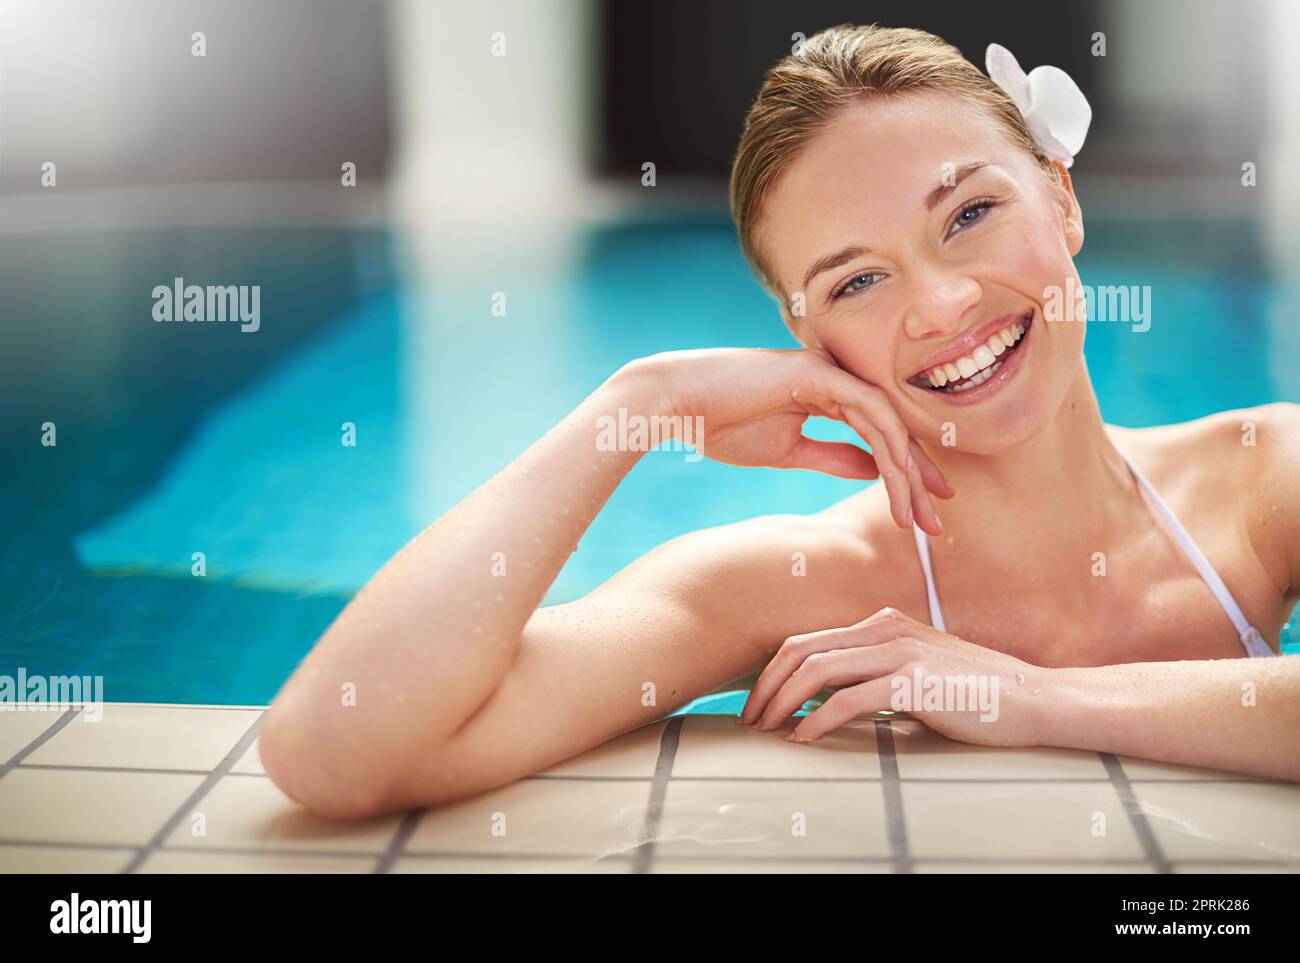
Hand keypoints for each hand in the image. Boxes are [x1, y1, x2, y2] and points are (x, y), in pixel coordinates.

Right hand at [616, 348, 952, 534]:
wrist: (678, 403)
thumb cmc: (722, 423)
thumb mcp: (788, 450)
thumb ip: (832, 457)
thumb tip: (873, 470)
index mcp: (827, 392)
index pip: (880, 433)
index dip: (905, 471)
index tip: (922, 510)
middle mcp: (836, 377)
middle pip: (893, 429)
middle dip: (918, 478)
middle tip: (936, 523)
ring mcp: (830, 371)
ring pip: (888, 423)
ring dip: (907, 472)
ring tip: (917, 516)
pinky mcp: (820, 373)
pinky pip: (869, 411)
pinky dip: (886, 447)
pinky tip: (896, 482)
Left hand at [738, 607, 1051, 746]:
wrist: (1032, 699)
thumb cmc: (974, 693)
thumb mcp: (918, 672)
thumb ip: (878, 676)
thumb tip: (831, 700)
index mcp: (882, 624)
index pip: (809, 641)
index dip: (774, 671)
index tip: (757, 702)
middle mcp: (885, 630)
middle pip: (801, 650)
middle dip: (766, 685)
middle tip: (749, 718)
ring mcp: (899, 652)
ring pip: (817, 670)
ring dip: (782, 702)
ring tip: (768, 729)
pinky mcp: (912, 682)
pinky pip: (848, 699)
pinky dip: (817, 720)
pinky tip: (804, 738)